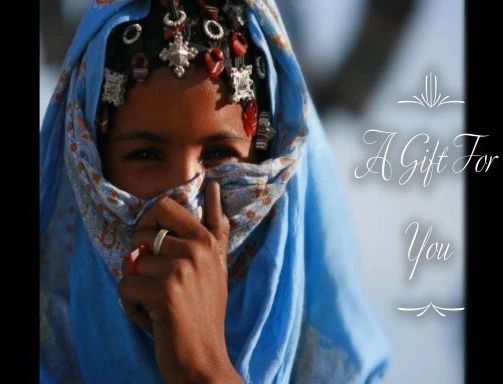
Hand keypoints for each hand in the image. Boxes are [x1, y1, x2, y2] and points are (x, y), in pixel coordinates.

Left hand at [119, 181, 242, 382]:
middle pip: (143, 230)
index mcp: (209, 241)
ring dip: (136, 286)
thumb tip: (213, 186)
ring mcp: (183, 267)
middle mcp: (199, 248)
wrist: (204, 357)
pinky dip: (131, 305)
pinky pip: (125, 285)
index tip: (162, 229)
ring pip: (132, 261)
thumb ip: (215, 229)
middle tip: (152, 275)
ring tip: (158, 302)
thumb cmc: (204, 312)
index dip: (151, 217)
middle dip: (138, 253)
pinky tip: (152, 316)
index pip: (169, 205)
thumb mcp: (216, 266)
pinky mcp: (165, 290)